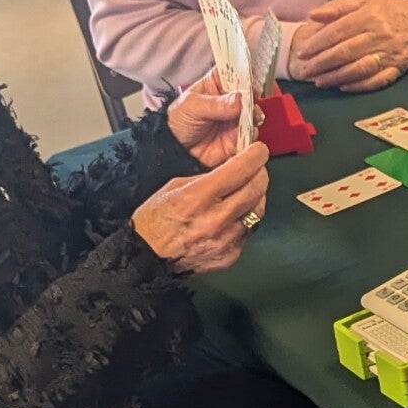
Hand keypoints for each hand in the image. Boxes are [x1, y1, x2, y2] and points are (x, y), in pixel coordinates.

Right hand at [132, 143, 268, 272]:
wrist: (146, 257)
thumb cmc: (155, 220)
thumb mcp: (174, 187)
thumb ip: (206, 178)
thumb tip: (231, 170)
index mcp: (198, 197)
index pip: (239, 170)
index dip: (255, 156)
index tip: (258, 151)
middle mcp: (215, 219)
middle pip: (255, 190)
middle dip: (260, 174)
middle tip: (257, 168)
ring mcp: (225, 240)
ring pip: (257, 211)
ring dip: (256, 197)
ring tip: (248, 191)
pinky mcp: (229, 256)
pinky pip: (248, 232)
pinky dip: (246, 220)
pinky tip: (236, 216)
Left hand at [165, 71, 247, 167]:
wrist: (176, 151)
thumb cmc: (178, 122)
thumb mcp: (192, 107)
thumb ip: (216, 104)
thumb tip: (239, 99)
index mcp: (216, 85)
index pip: (233, 71)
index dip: (244, 71)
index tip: (250, 77)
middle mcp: (229, 101)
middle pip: (248, 93)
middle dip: (252, 96)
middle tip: (250, 101)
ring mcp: (235, 119)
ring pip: (253, 113)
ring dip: (254, 115)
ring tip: (248, 118)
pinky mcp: (238, 137)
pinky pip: (251, 134)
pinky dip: (251, 132)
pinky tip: (246, 132)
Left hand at [289, 0, 407, 91]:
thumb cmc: (390, 9)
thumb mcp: (365, 0)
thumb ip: (338, 7)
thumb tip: (312, 14)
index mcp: (368, 16)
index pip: (337, 31)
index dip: (317, 43)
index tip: (302, 52)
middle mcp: (378, 35)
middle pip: (344, 52)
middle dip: (321, 63)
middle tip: (304, 71)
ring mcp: (388, 54)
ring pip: (358, 69)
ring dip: (336, 77)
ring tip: (319, 82)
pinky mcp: (397, 68)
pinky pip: (376, 81)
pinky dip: (358, 85)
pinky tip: (343, 87)